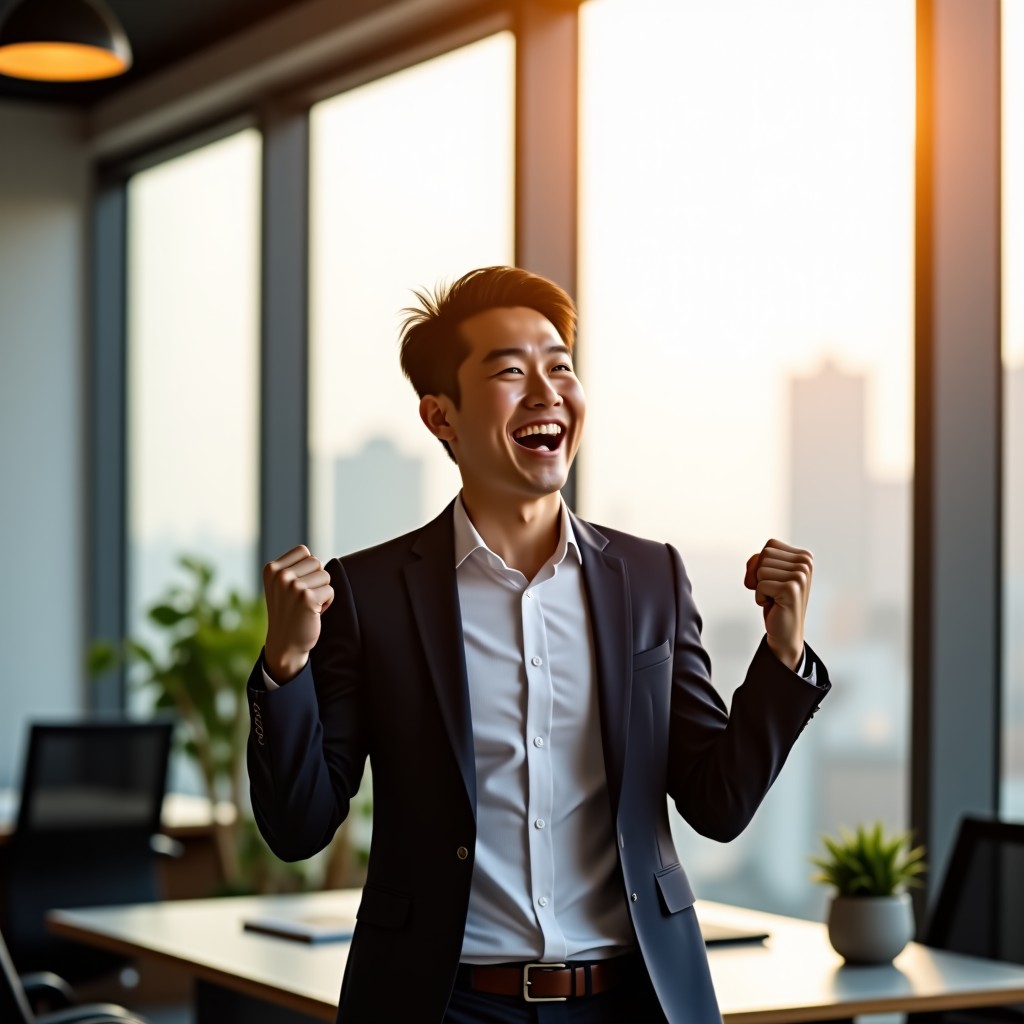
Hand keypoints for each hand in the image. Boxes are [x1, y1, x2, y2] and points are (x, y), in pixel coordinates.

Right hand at [263, 545, 333, 681]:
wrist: (285, 643)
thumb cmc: (288, 611)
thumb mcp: (281, 586)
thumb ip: (293, 568)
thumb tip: (315, 558)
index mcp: (272, 569)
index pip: (303, 551)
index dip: (307, 568)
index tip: (297, 585)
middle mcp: (281, 576)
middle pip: (316, 562)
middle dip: (316, 580)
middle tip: (303, 598)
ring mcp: (293, 587)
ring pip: (325, 576)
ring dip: (321, 591)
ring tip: (308, 604)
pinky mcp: (307, 598)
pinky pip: (330, 591)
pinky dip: (327, 602)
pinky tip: (313, 612)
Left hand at [744, 540, 812, 670]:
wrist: (785, 632)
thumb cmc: (775, 600)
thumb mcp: (766, 573)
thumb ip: (758, 559)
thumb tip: (756, 564)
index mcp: (804, 556)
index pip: (769, 545)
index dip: (761, 564)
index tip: (773, 580)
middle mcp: (806, 563)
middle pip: (764, 555)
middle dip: (759, 576)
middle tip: (773, 591)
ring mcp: (801, 576)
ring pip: (760, 570)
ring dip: (760, 587)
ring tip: (774, 598)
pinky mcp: (791, 589)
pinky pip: (759, 585)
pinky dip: (760, 598)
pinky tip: (774, 605)